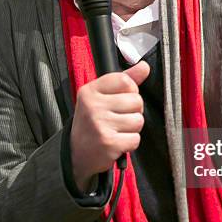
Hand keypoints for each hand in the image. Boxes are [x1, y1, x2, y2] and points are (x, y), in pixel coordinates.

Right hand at [70, 60, 149, 191]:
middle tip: (118, 119)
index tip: (120, 101)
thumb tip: (144, 66)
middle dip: (133, 112)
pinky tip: (117, 142)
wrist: (77, 154)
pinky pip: (135, 139)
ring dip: (132, 129)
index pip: (125, 80)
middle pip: (136, 101)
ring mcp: (100, 124)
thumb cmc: (92, 122)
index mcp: (90, 90)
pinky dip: (130, 143)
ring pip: (138, 120)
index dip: (130, 91)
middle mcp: (93, 105)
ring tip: (117, 131)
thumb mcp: (102, 97)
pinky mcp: (108, 143)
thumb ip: (125, 80)